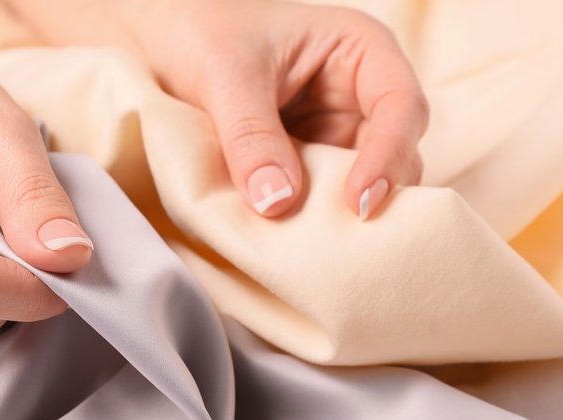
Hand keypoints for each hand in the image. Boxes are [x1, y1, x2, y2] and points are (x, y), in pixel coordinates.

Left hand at [125, 0, 427, 218]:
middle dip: (376, 195)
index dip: (389, 156)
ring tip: (317, 245)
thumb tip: (278, 202)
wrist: (161, 40)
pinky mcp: (310, 165)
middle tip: (345, 240)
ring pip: (365, 184)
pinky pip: (324, 200)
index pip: (400, 106)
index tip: (358, 202)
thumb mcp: (225, 75)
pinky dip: (314, 221)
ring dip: (343, 216)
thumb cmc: (202, 32)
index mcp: (360, 50)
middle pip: (398, 153)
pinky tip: (296, 240)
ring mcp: (337, 132)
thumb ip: (251, 135)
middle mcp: (360, 94)